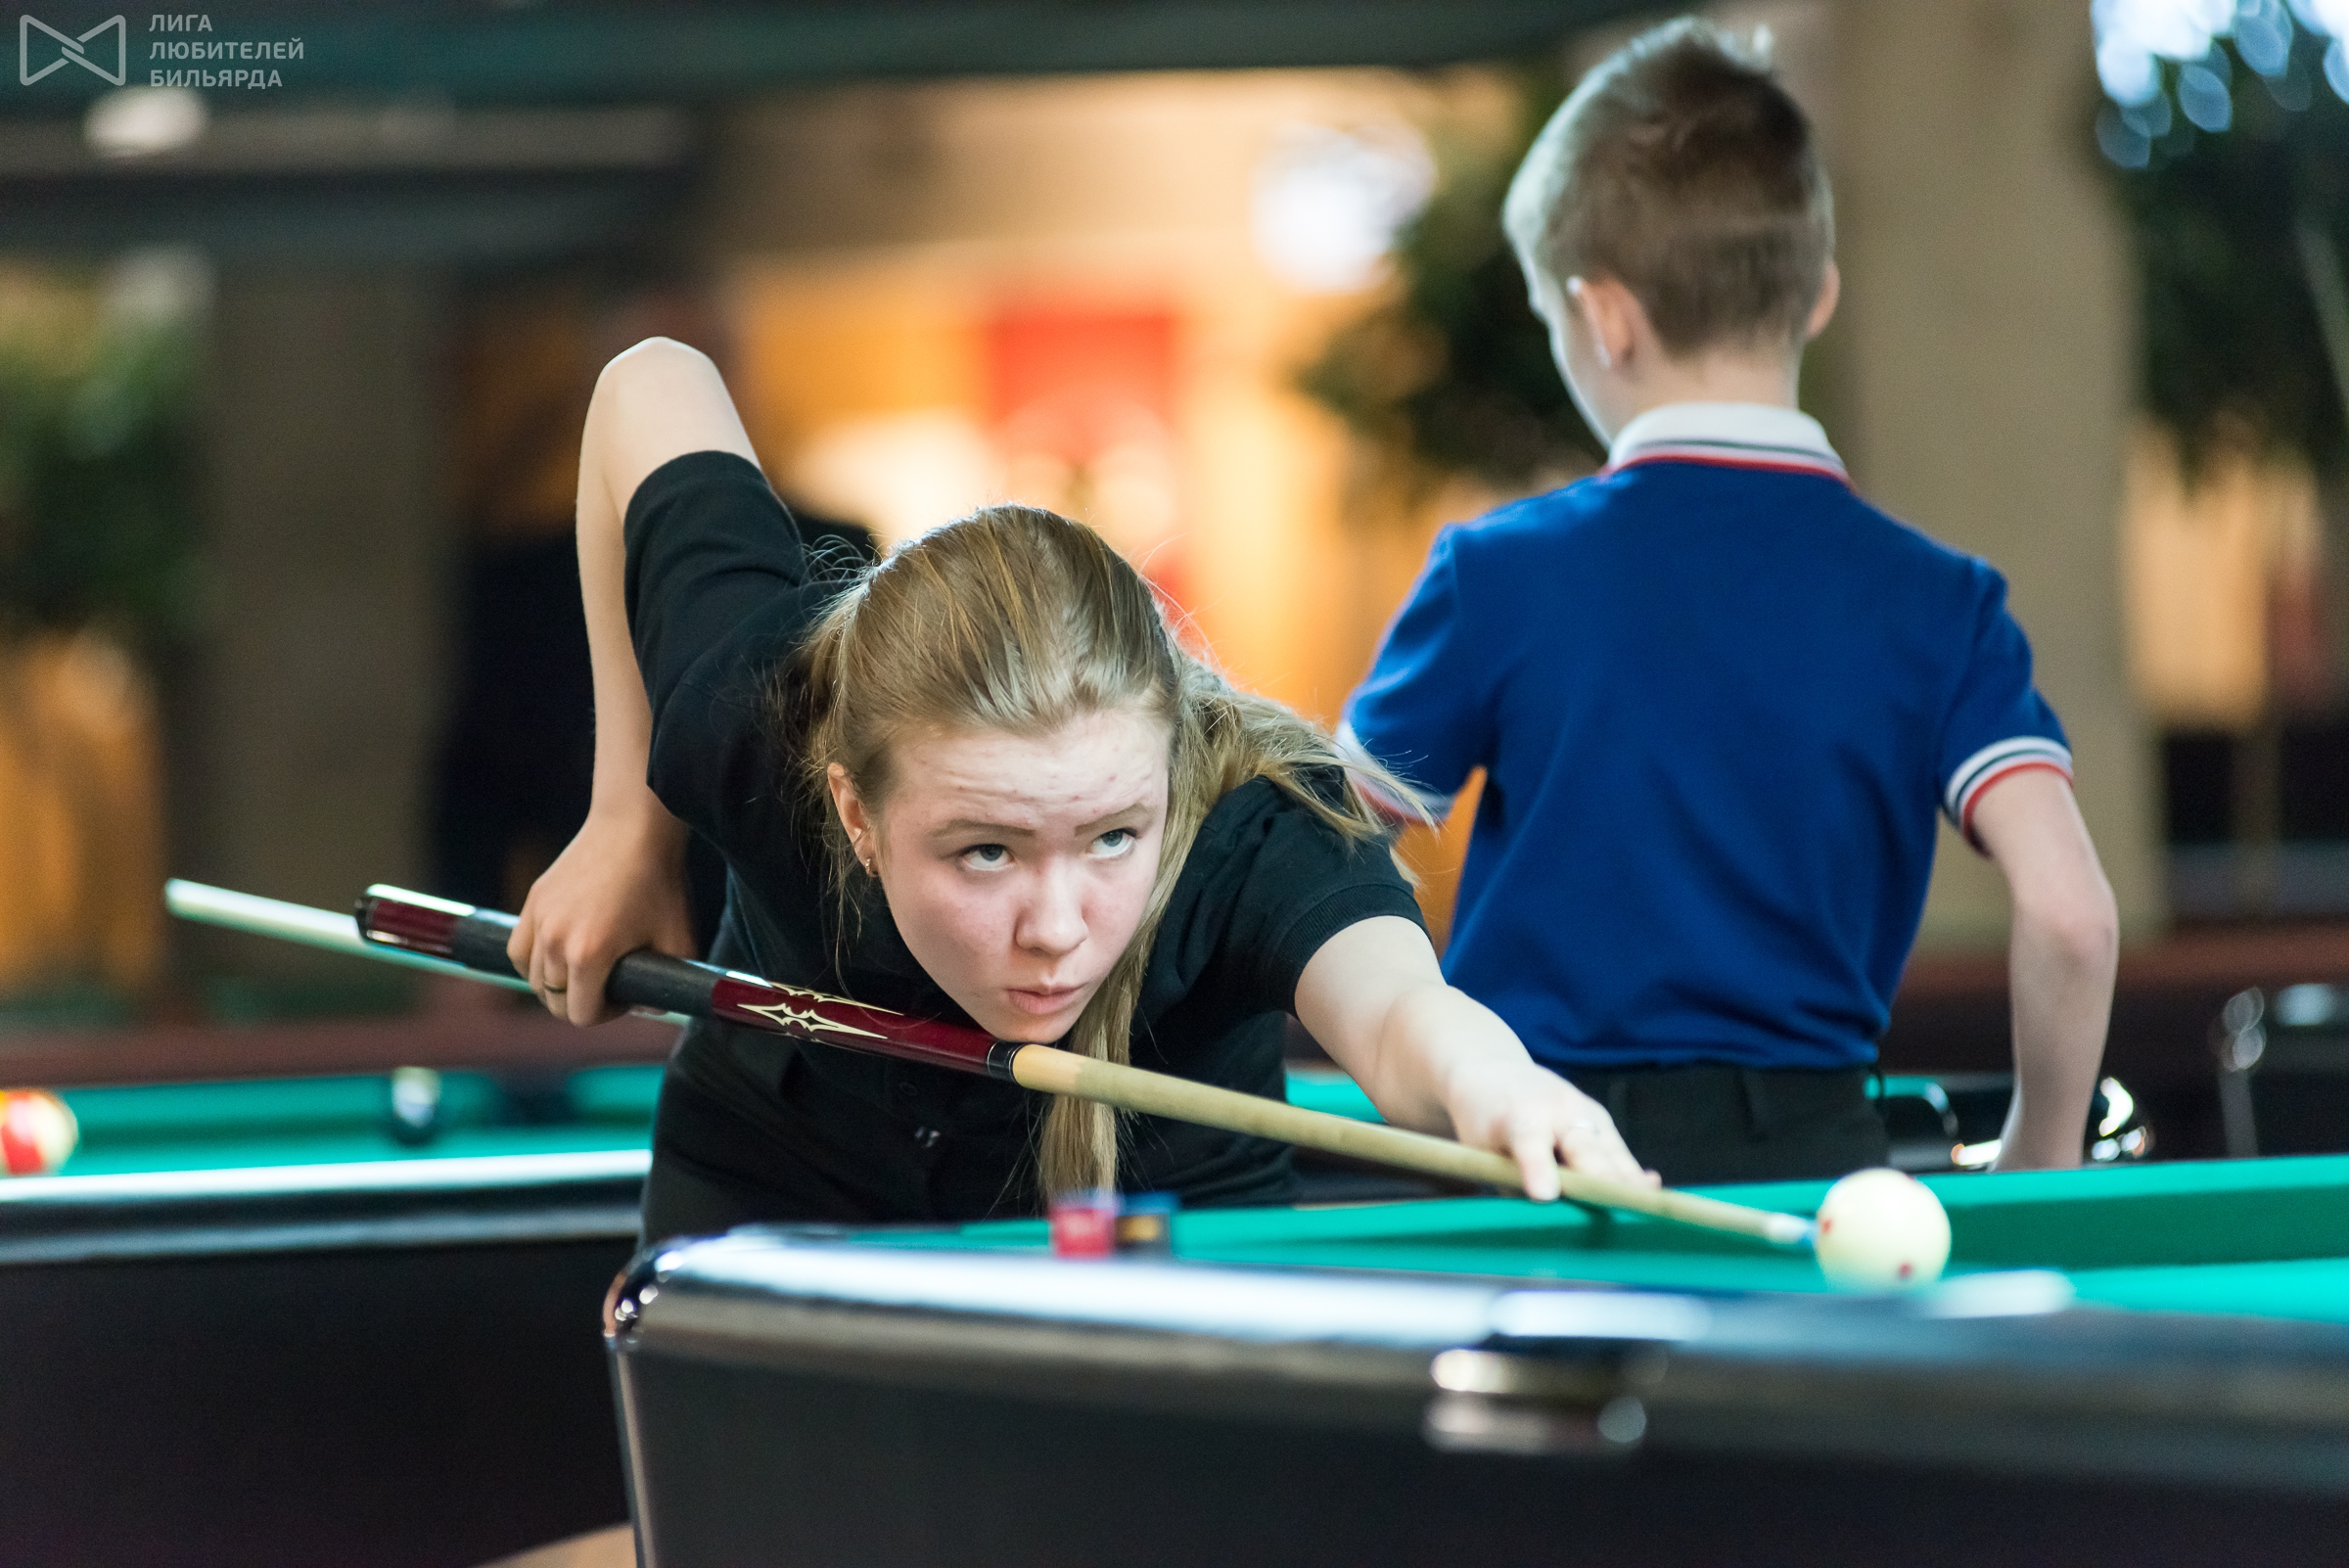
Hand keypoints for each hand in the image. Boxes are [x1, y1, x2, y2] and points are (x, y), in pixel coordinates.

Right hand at [508, 807, 696, 1025]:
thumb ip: (666, 984)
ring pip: (533, 978)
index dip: (606, 1014)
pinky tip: (559, 956)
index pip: (580, 1014)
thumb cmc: (660, 883)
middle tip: (610, 985)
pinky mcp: (532, 901)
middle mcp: (554, 941)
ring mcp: (538, 920)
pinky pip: (519, 951)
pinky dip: (535, 962)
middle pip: (553, 1001)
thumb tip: (650, 1010)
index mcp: (588, 956)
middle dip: (582, 1002)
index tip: (624, 996)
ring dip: (558, 984)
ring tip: (587, 970)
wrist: (633, 829)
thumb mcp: (678, 939)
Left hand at [1441, 1057, 1657, 1198]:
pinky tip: (1649, 1189)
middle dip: (1601, 1181)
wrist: (1494, 1071)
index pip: (1529, 1143)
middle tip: (1616, 1210)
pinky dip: (1631, 1175)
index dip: (1538, 1169)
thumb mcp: (1482, 1151)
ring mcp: (1585, 1111)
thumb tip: (1551, 1217)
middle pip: (1584, 1149)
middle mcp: (1557, 1109)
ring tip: (1645, 1209)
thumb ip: (1514, 1183)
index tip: (1544, 1195)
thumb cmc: (1484, 1121)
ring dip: (1626, 1183)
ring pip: (1610, 1153)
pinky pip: (1619, 1154)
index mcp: (1519, 1116)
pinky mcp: (1600, 1119)